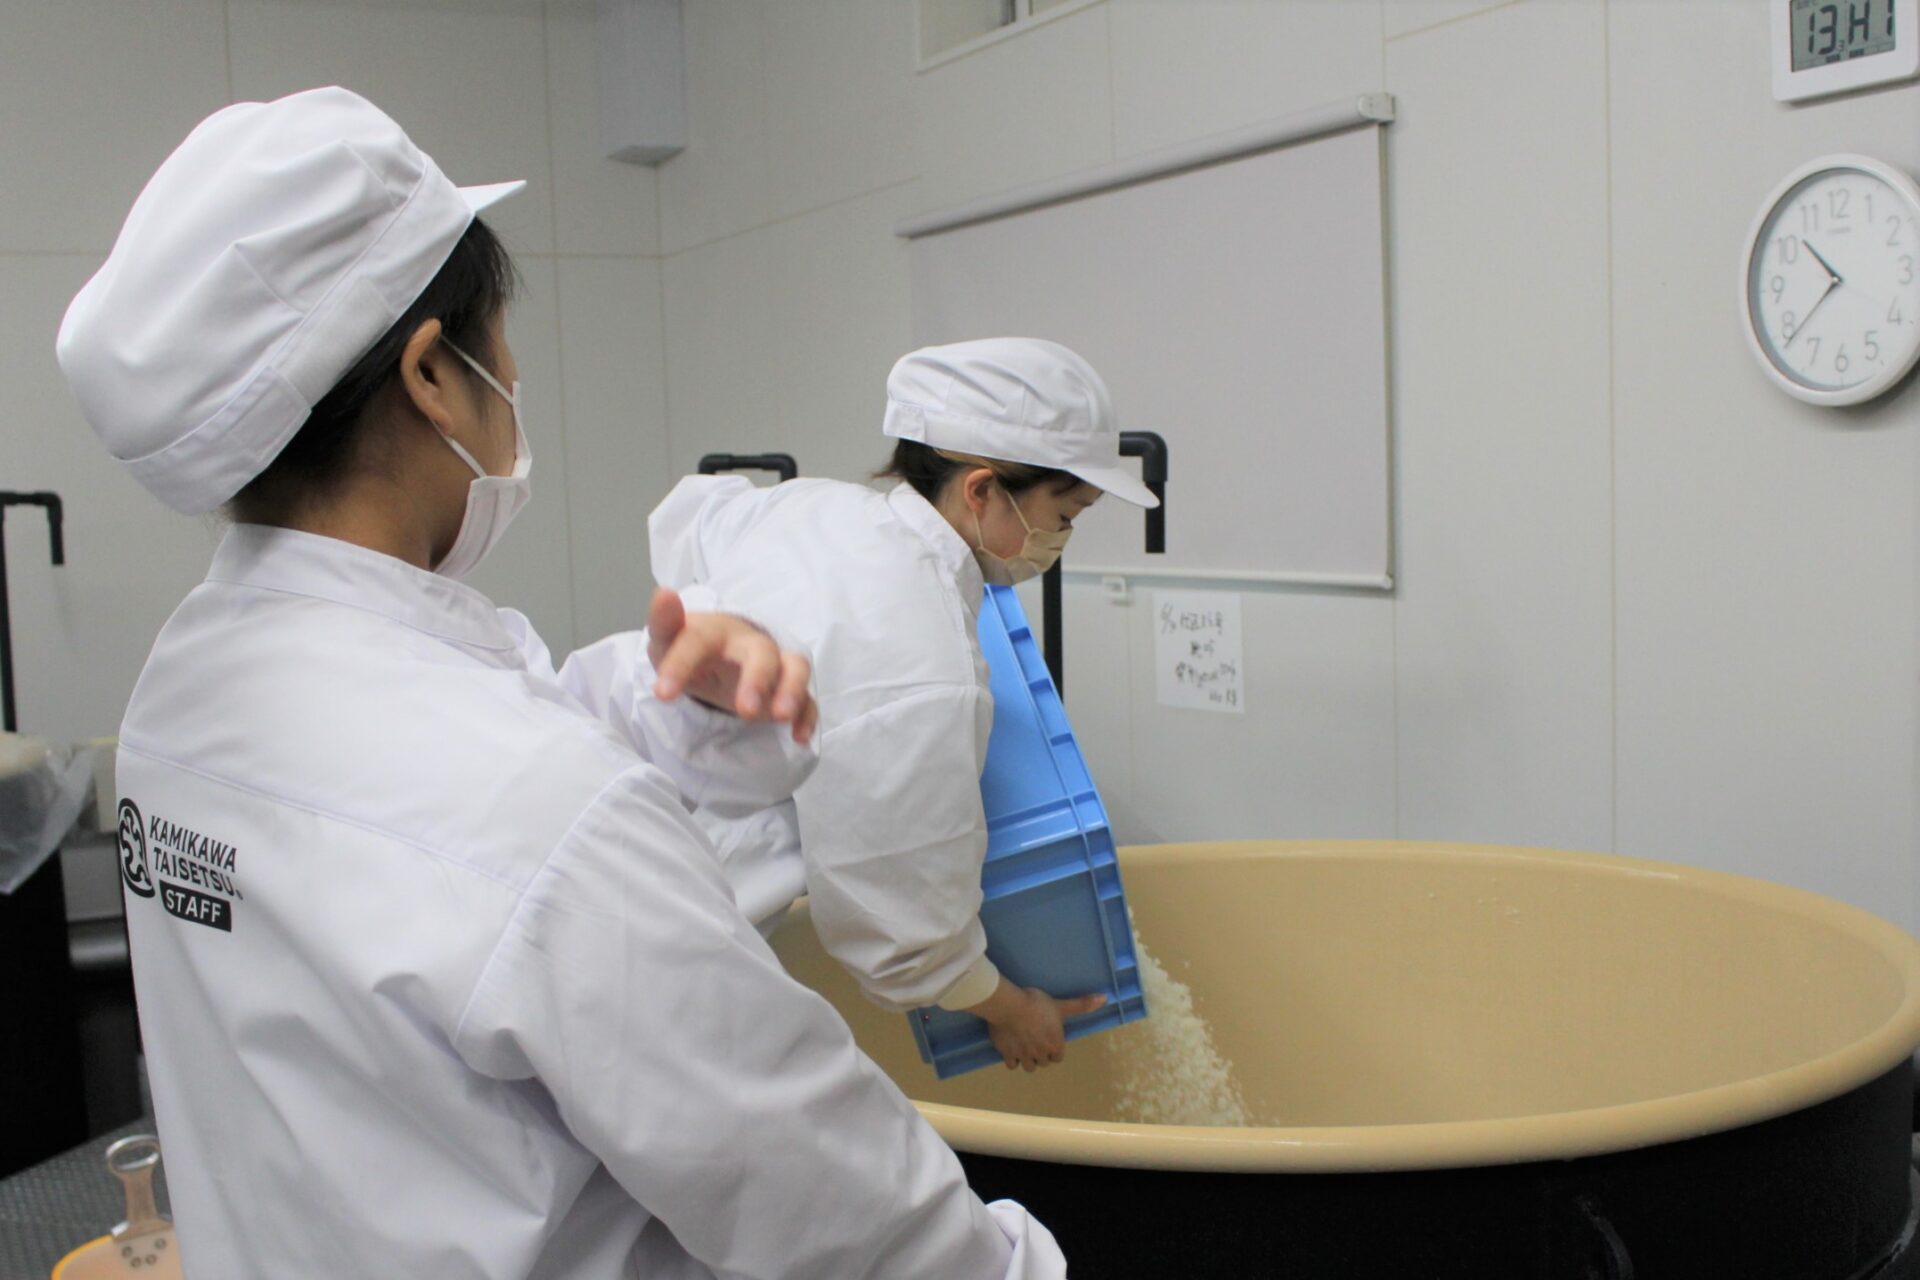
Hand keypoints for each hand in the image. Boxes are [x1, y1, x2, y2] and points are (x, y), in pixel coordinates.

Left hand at [646, 588, 817, 743]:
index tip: (662, 695)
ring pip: (796, 667)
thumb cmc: (690, 646)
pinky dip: (807, 717)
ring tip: (781, 717)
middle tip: (746, 711)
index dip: (682, 665)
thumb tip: (664, 593)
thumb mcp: (667, 638)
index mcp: (715, 632)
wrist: (715, 651)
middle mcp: (749, 645)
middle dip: (758, 678)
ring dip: (793, 690)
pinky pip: (807, 700)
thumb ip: (664, 621)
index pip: (700, 641)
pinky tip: (798, 737)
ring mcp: (773, 667)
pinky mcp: (785, 690)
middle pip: (763, 651)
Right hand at [972, 980, 1107, 1072]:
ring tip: (1025, 1049)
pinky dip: (1013, 1060)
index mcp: (1055, 1044)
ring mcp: (1024, 1055)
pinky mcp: (1008, 1054)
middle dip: (1042, 1055)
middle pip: (1044, 1063)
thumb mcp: (1062, 1006)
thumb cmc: (1038, 1005)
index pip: (1058, 1057)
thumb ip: (1082, 1005)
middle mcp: (1041, 1053)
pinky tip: (1012, 1050)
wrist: (1011, 1006)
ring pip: (1030, 1067)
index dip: (1054, 1050)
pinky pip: (1012, 1065)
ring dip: (1029, 1060)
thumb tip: (1105, 998)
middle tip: (1036, 1043)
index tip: (1049, 1041)